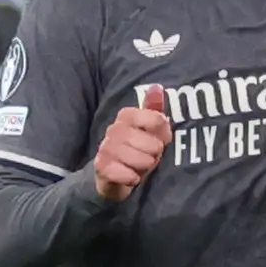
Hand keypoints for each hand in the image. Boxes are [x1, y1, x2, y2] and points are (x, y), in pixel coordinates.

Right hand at [91, 85, 172, 200]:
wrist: (113, 175)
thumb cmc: (137, 149)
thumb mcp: (150, 129)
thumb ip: (154, 109)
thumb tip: (157, 87)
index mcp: (127, 115)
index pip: (158, 120)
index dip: (164, 135)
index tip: (158, 139)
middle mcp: (114, 128)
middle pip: (154, 144)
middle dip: (155, 155)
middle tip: (148, 156)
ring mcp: (106, 147)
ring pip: (142, 160)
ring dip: (145, 167)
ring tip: (139, 166)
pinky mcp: (101, 167)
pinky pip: (128, 175)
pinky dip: (133, 179)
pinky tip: (130, 176)